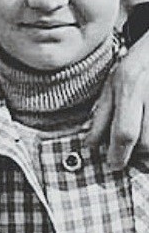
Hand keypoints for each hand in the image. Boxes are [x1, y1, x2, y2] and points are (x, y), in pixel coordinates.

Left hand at [86, 31, 148, 167]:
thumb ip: (101, 114)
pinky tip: (147, 139)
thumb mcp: (111, 84)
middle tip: (127, 156)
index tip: (113, 165)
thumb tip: (90, 142)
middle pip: (145, 141)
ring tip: (140, 148)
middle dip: (135, 154)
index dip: (118, 153)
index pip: (124, 131)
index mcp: (128, 86)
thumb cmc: (134, 67)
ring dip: (148, 152)